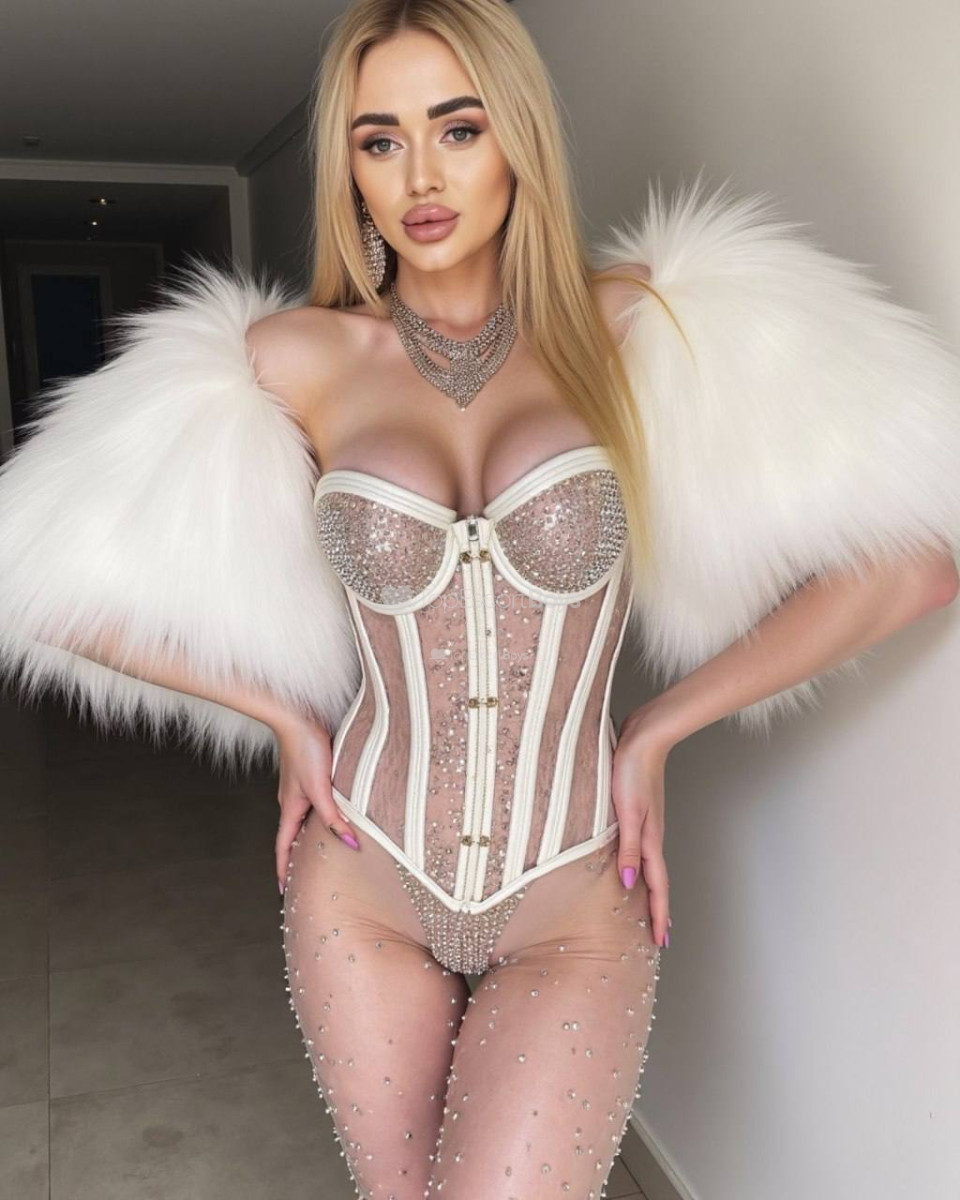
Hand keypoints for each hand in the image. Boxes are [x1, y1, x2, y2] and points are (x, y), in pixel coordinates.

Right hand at [273, 716, 359, 894]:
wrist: (298, 718)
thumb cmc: (305, 749)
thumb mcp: (320, 788)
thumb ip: (333, 816)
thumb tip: (350, 843)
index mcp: (290, 808)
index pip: (283, 846)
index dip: (283, 869)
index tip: (283, 891)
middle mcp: (293, 801)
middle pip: (294, 836)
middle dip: (297, 857)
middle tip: (305, 877)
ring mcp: (301, 788)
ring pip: (307, 819)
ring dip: (311, 836)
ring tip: (323, 852)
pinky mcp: (312, 775)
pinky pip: (316, 804)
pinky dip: (323, 816)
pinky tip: (336, 815)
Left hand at [610, 714, 671, 947]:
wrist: (644, 736)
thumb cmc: (632, 769)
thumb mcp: (627, 812)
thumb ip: (627, 847)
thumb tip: (627, 884)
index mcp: (649, 839)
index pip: (656, 886)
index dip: (657, 915)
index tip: (661, 943)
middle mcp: (650, 836)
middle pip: (657, 881)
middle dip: (658, 910)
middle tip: (659, 938)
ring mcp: (646, 824)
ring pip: (649, 866)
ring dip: (649, 890)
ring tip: (646, 909)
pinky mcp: (637, 811)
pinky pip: (640, 848)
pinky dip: (639, 866)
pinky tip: (631, 866)